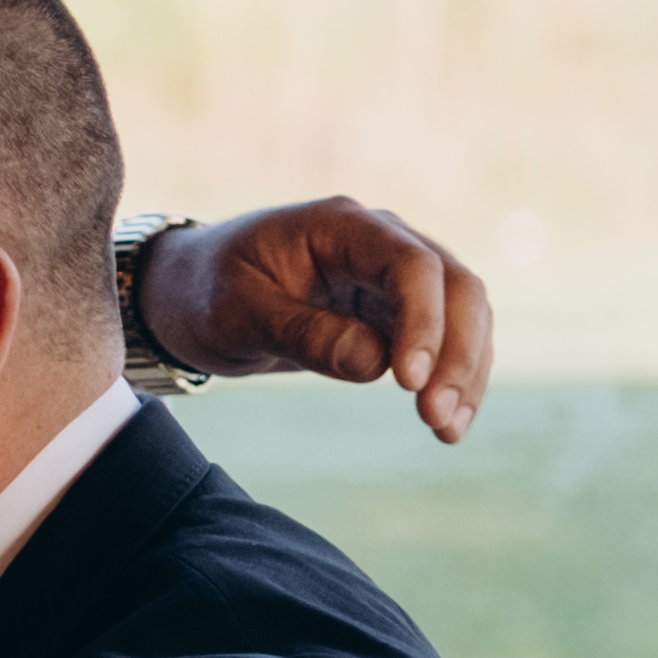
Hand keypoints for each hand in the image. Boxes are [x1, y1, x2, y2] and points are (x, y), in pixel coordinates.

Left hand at [161, 197, 494, 445]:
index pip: (410, 264)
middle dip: (457, 354)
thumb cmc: (207, 292)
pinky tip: (447, 424)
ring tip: (447, 432)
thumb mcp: (237, 314)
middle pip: (455, 286)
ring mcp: (394, 275)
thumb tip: (376, 364)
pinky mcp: (397, 310)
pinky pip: (446, 338)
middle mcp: (380, 241)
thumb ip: (303, 333)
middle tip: (437, 419)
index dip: (423, 321)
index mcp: (339, 226)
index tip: (409, 383)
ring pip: (464, 314)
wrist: (191, 292)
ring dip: (466, 371)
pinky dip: (454, 377)